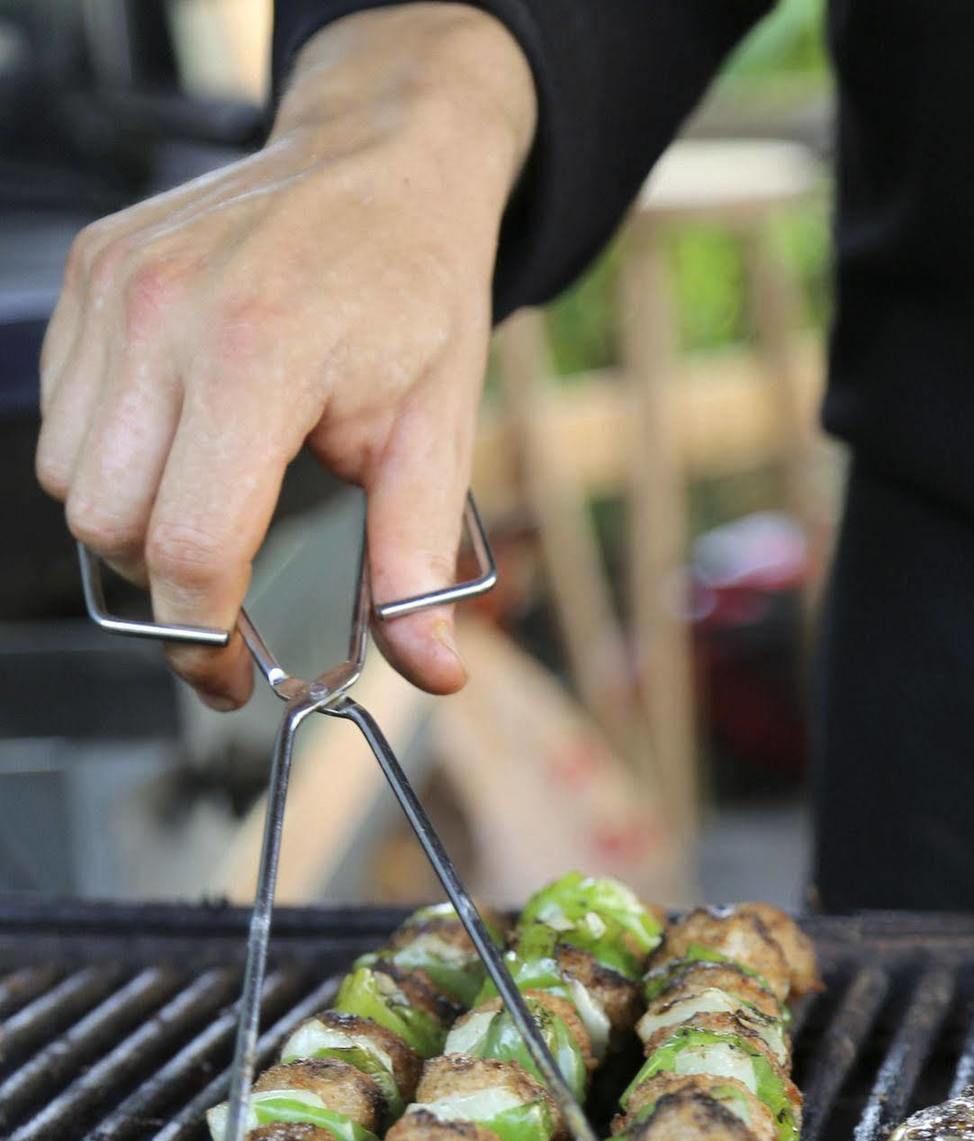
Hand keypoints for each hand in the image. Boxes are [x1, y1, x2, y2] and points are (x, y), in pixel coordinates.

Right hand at [36, 6, 535, 707]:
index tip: (228, 674)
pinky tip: (181, 440)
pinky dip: (110, 457)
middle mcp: (166, 315)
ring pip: (69, 480)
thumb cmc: (412, 287)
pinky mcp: (90, 273)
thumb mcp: (438, 432)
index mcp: (259, 357)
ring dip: (131, 523)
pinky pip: (62, 416)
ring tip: (209, 508)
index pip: (190, 545)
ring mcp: (116, 288)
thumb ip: (416, 560)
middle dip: (165, 587)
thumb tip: (430, 668)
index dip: (203, 637)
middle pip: (112, 527)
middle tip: (224, 597)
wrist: (383, 161)